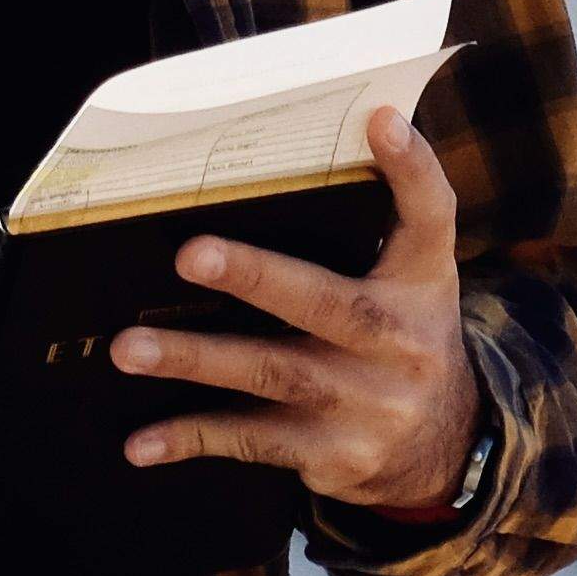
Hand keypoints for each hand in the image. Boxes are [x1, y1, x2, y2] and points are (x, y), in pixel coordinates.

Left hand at [113, 108, 480, 516]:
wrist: (448, 451)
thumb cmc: (405, 340)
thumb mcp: (414, 281)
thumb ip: (384, 220)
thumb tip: (349, 130)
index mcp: (422, 284)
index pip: (431, 217)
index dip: (411, 168)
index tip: (380, 120)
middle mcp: (400, 342)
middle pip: (325, 302)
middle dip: (256, 277)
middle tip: (191, 254)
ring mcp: (365, 405)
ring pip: (270, 373)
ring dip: (194, 359)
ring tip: (129, 346)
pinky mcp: (330, 455)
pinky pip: (249, 442)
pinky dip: (190, 438)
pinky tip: (139, 442)